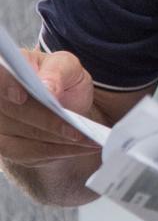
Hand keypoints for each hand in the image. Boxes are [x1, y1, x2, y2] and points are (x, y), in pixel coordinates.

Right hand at [0, 50, 97, 166]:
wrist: (62, 97)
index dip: (5, 86)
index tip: (20, 97)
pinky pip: (28, 154)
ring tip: (87, 142)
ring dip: (56, 143)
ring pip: (19, 140)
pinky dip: (56, 152)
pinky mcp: (7, 146)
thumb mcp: (66, 65)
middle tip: (77, 131)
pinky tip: (81, 148)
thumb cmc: (60, 76)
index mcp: (5, 69)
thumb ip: (58, 71)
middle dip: (46, 123)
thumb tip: (48, 88)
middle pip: (11, 113)